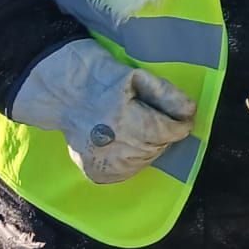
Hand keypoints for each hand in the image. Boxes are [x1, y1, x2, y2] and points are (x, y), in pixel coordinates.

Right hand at [9, 39, 195, 183]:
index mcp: (121, 118)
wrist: (60, 89)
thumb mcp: (135, 75)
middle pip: (156, 147)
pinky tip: (125, 146)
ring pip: (143, 162)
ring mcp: (99, 162)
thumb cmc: (100, 76)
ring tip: (138, 131)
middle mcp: (110, 145)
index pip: (165, 130)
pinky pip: (124, 173)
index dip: (179, 125)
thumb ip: (165, 93)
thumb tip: (189, 112)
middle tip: (154, 120)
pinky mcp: (93, 172)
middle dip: (162, 135)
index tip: (182, 119)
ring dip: (149, 149)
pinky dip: (132, 162)